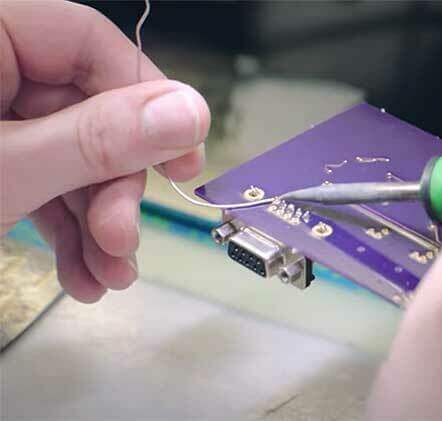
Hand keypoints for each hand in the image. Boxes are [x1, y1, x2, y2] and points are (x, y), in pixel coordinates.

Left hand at [0, 1, 209, 301]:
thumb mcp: (7, 169)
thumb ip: (97, 140)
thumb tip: (188, 113)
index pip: (90, 43)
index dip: (146, 98)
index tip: (180, 156)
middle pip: (89, 114)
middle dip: (114, 191)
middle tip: (123, 239)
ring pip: (71, 160)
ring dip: (99, 225)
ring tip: (106, 274)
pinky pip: (43, 185)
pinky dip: (67, 233)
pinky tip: (83, 272)